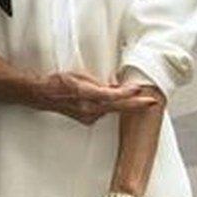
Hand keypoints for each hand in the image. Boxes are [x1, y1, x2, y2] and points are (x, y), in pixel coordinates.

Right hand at [33, 72, 158, 124]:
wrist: (43, 96)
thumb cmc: (59, 82)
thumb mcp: (79, 75)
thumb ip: (99, 83)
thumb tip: (116, 85)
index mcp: (84, 94)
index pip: (110, 95)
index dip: (125, 93)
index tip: (138, 88)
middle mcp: (87, 108)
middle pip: (117, 107)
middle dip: (136, 104)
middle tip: (153, 101)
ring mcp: (88, 116)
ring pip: (111, 109)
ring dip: (124, 104)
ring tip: (137, 97)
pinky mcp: (87, 120)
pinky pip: (104, 112)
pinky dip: (110, 106)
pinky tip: (111, 100)